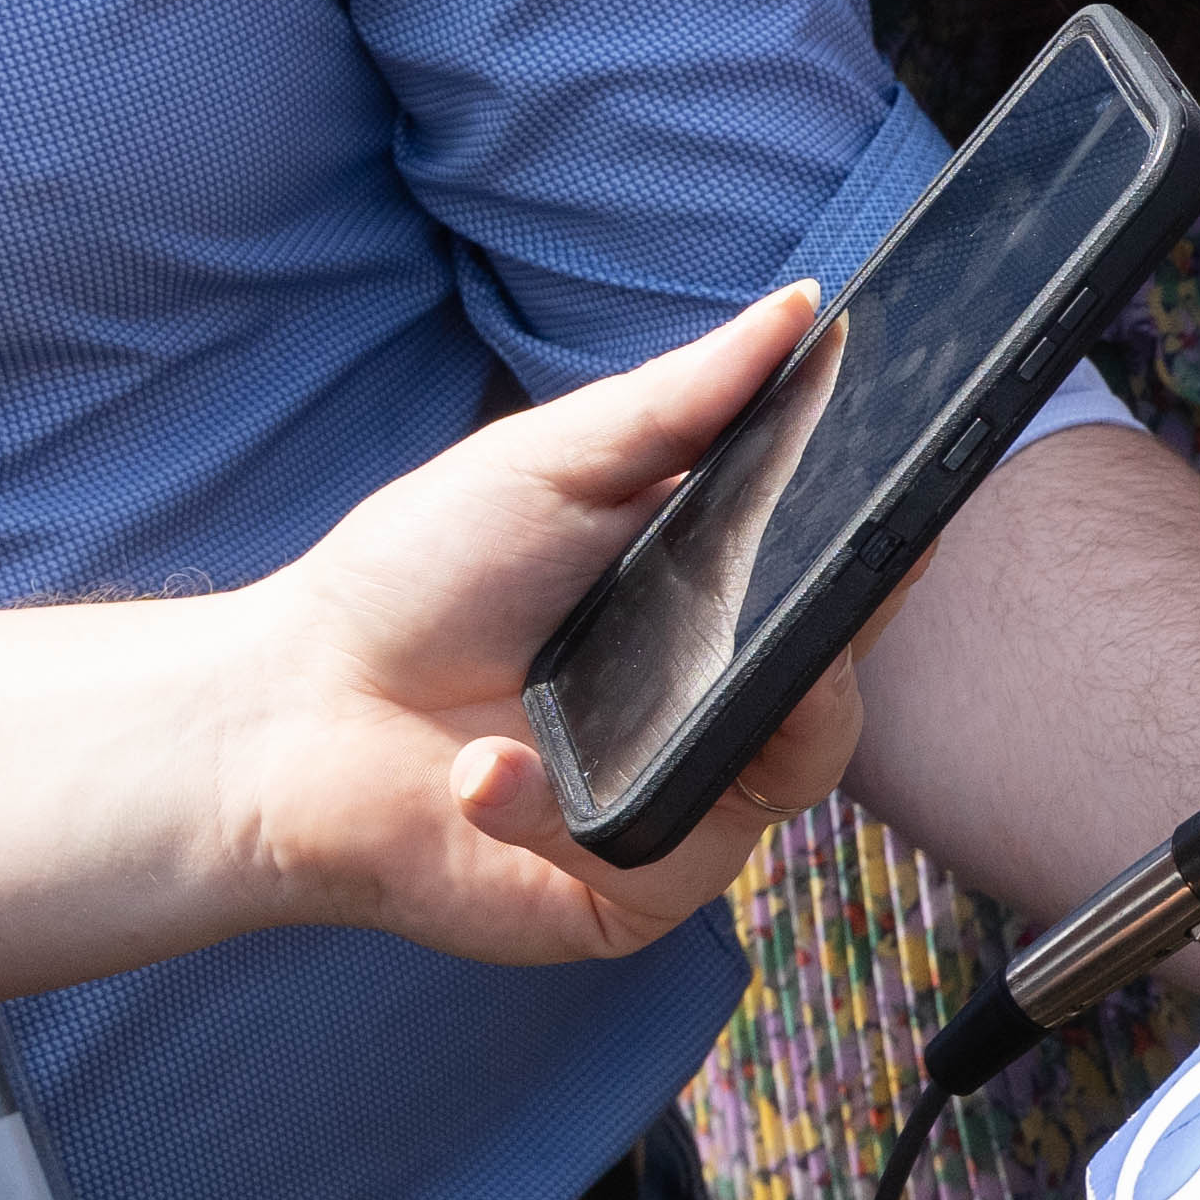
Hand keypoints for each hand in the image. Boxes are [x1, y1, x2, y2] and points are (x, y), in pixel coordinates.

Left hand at [207, 289, 868, 970]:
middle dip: (833, 636)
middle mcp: (720, 708)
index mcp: (720, 604)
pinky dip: (558, 809)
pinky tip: (481, 769)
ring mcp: (686, 804)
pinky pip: (662, 856)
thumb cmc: (415, 582)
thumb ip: (682, 396)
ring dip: (710, 722)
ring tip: (638, 691)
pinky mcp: (628, 892)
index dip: (887, 545)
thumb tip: (804, 307)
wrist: (283, 714)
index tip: (916, 501)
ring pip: (786, 774)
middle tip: (814, 597)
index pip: (841, 577)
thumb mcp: (553, 463)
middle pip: (841, 682)